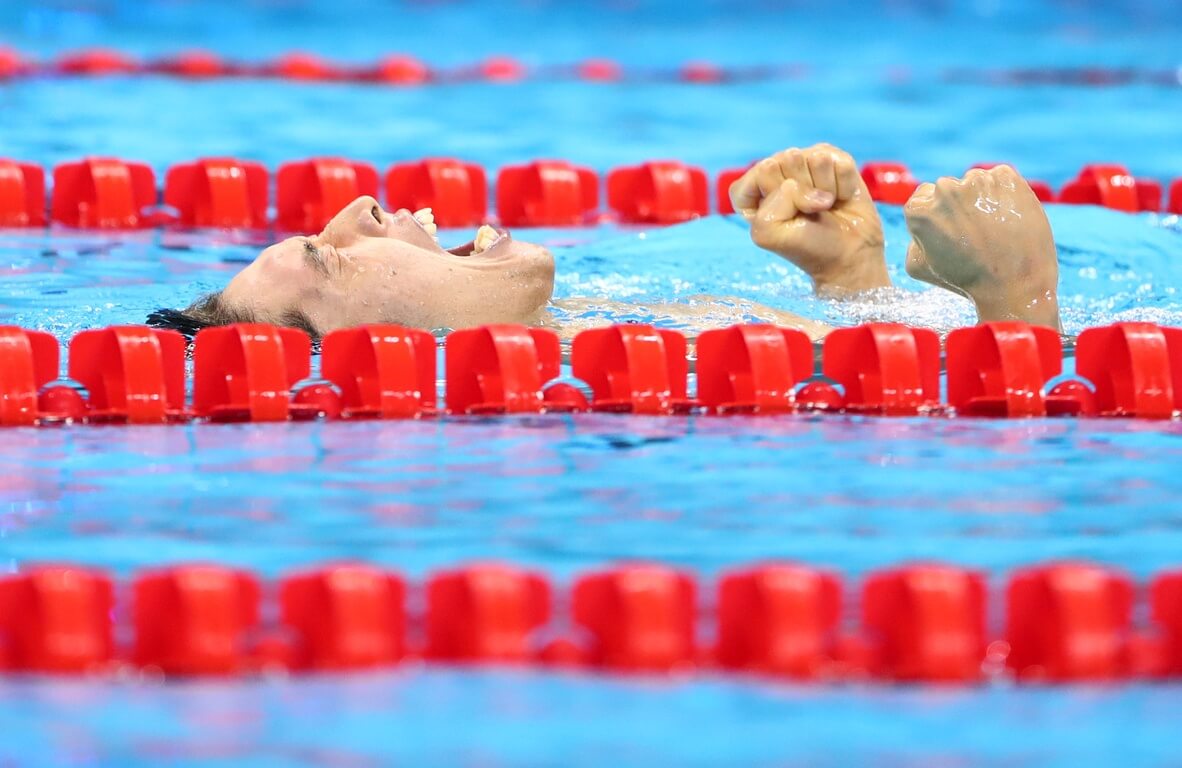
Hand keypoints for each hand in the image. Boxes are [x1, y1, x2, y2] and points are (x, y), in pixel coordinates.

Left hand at [730, 144, 889, 295]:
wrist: (848, 255)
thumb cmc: (807, 246)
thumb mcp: (770, 233)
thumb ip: (773, 201)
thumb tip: (806, 181)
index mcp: (752, 189)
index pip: (761, 172)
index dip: (776, 195)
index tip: (785, 217)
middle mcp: (778, 171)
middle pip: (788, 160)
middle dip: (803, 192)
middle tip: (809, 213)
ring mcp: (807, 162)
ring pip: (816, 158)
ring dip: (825, 190)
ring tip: (824, 207)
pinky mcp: (835, 160)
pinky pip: (840, 162)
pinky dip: (843, 185)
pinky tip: (839, 198)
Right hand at [903, 165, 1060, 329]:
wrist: (1012, 282)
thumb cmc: (965, 279)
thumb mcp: (918, 267)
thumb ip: (911, 239)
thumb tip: (922, 225)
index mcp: (919, 209)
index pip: (923, 199)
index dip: (938, 217)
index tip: (951, 233)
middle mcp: (944, 189)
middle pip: (949, 189)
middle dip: (959, 206)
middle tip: (974, 233)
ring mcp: (976, 180)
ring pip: (976, 184)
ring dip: (982, 200)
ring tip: (994, 229)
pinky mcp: (1005, 176)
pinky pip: (1000, 179)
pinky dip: (1004, 194)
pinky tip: (1007, 218)